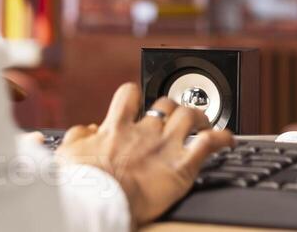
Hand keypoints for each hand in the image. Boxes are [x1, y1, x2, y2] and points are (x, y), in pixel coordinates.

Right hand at [55, 82, 234, 225]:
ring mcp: (164, 146)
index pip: (129, 95)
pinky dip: (222, 138)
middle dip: (172, 107)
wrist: (99, 201)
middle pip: (165, 104)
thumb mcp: (67, 155)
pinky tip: (229, 140)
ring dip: (200, 116)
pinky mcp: (182, 166)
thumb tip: (86, 130)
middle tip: (176, 117)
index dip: (137, 96)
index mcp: (116, 128)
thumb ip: (77, 137)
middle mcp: (143, 132)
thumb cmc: (81, 183)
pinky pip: (209, 144)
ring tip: (205, 122)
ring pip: (190, 116)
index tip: (140, 103)